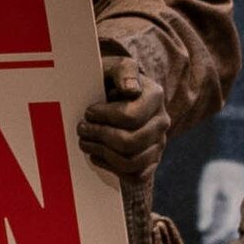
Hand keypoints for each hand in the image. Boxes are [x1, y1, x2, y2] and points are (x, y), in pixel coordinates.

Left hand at [79, 51, 173, 178]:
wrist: (115, 95)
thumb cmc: (110, 80)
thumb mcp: (114, 66)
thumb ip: (123, 70)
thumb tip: (131, 89)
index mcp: (155, 96)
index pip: (130, 117)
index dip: (104, 117)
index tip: (88, 111)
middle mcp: (161, 122)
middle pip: (130, 142)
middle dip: (99, 136)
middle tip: (82, 128)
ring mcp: (158, 144)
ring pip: (131, 162)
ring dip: (102, 154)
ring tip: (85, 142)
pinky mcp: (150, 162)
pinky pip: (135, 177)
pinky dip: (112, 168)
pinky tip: (97, 155)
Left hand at [195, 165, 243, 243]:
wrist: (234, 156)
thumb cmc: (217, 171)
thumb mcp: (206, 186)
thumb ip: (205, 207)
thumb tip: (201, 229)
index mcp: (236, 196)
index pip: (229, 224)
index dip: (217, 236)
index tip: (204, 242)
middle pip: (237, 229)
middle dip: (220, 239)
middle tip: (204, 242)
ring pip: (241, 227)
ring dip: (225, 235)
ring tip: (208, 238)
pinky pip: (243, 221)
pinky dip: (231, 228)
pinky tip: (217, 230)